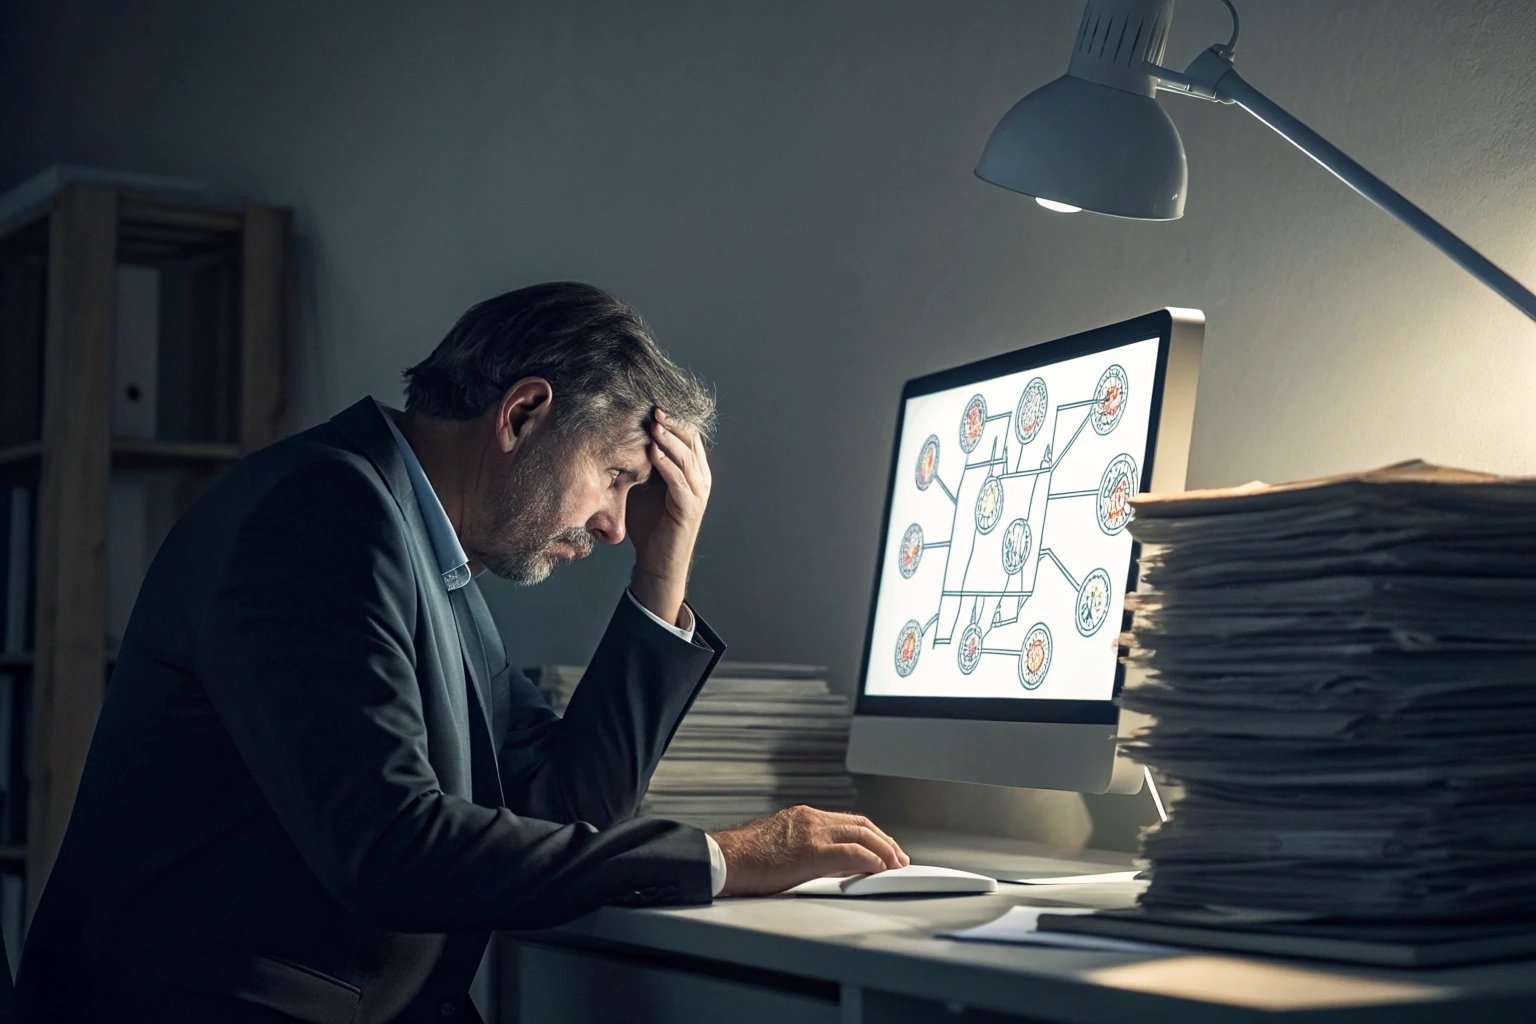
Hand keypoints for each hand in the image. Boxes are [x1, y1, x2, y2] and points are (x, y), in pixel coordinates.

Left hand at [626, 408, 710, 625]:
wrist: (657, 560)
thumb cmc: (649, 523)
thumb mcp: (643, 485)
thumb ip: (640, 463)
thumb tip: (618, 437)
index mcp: (692, 470)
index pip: (687, 435)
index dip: (672, 418)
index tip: (651, 403)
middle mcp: (700, 478)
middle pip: (690, 440)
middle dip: (672, 422)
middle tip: (653, 407)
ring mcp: (698, 492)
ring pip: (686, 456)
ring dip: (669, 438)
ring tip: (653, 423)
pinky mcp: (690, 506)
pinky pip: (679, 479)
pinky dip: (666, 463)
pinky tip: (653, 452)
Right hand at [709, 805, 909, 896]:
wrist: (723, 860)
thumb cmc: (743, 859)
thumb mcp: (779, 845)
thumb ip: (804, 847)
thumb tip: (829, 864)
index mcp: (802, 816)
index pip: (847, 820)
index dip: (870, 834)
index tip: (882, 848)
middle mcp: (810, 818)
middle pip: (860, 825)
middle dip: (884, 842)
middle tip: (898, 858)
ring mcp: (811, 832)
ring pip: (861, 834)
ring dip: (883, 851)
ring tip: (894, 866)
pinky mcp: (811, 851)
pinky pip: (851, 853)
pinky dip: (870, 860)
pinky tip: (878, 870)